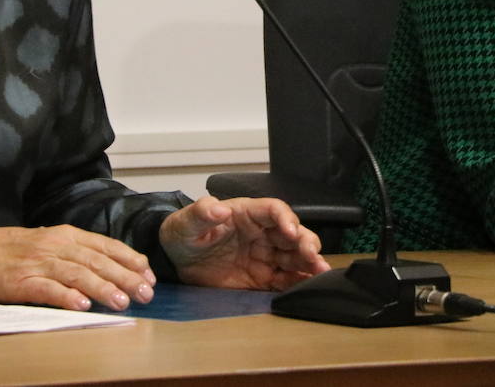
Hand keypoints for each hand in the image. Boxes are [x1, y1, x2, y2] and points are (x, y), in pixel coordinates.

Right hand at [0, 225, 155, 310]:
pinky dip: (66, 296)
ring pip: (77, 274)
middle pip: (97, 260)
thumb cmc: (18, 250)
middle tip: (146, 292)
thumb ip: (81, 252)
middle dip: (125, 276)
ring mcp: (39, 263)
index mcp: (67, 235)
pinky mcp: (22, 282)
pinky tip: (82, 305)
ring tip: (122, 301)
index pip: (106, 245)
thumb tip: (117, 266)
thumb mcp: (53, 243)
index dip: (130, 259)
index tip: (149, 274)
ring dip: (102, 288)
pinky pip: (48, 289)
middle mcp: (57, 246)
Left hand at [159, 196, 330, 289]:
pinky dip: (297, 282)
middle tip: (313, 255)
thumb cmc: (182, 233)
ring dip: (308, 262)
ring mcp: (263, 255)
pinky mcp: (261, 277)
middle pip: (292, 233)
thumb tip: (218, 207)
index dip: (285, 218)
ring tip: (320, 272)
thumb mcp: (186, 222)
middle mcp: (261, 233)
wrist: (174, 263)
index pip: (273, 210)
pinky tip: (308, 286)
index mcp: (246, 213)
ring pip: (293, 256)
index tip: (291, 230)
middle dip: (306, 242)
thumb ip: (201, 213)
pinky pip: (283, 278)